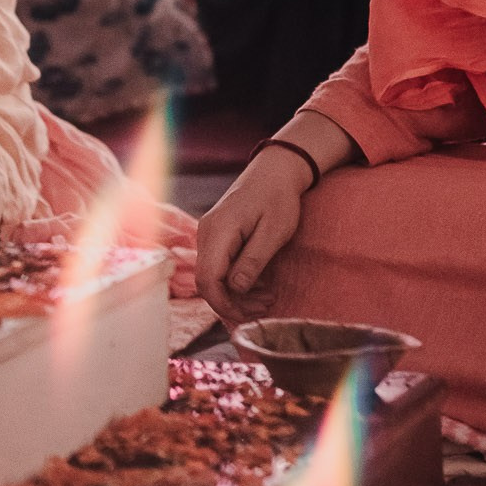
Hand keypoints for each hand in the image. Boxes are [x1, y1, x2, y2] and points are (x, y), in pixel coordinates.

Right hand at [197, 149, 312, 322]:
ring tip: (266, 299)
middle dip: (233, 302)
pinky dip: (235, 280)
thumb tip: (236, 288)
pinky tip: (258, 285)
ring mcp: (209, 234)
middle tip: (264, 308)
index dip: (224, 303)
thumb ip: (253, 260)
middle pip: (208, 281)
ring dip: (236, 293)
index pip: (208, 279)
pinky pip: (219, 265)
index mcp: (219, 231)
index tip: (248, 315)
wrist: (275, 170)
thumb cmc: (278, 197)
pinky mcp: (217, 235)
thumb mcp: (274, 232)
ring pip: (213, 275)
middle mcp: (206, 233)